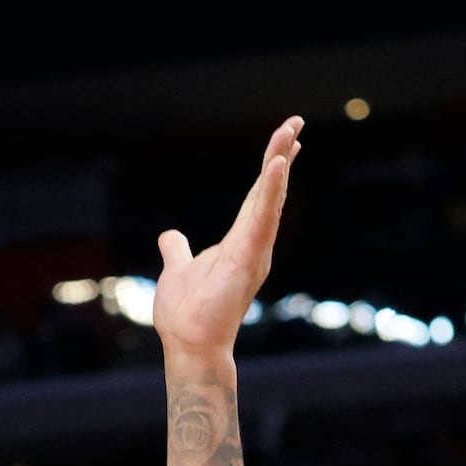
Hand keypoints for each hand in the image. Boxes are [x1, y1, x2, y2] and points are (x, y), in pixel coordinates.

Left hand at [151, 117, 301, 365]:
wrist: (189, 343)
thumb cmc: (188, 313)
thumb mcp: (178, 269)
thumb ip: (178, 250)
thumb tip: (170, 236)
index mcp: (240, 242)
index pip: (257, 198)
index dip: (270, 169)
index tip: (286, 142)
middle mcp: (254, 243)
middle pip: (269, 191)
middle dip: (282, 155)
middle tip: (296, 122)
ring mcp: (254, 250)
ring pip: (270, 198)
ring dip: (279, 163)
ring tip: (291, 131)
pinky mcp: (249, 257)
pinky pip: (262, 217)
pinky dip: (270, 190)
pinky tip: (277, 165)